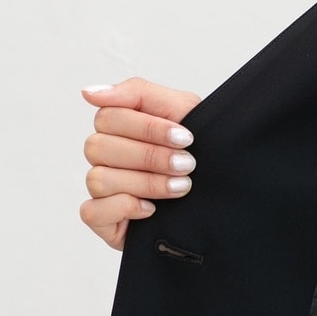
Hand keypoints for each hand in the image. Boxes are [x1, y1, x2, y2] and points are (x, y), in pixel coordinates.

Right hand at [80, 77, 201, 249]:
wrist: (227, 195)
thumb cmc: (200, 151)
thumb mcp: (182, 111)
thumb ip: (138, 93)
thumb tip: (89, 93)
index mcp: (117, 128)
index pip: (109, 117)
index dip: (147, 128)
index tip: (186, 138)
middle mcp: (105, 158)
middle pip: (99, 147)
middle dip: (150, 156)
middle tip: (187, 165)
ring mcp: (102, 190)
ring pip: (98, 179)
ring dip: (145, 183)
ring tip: (181, 187)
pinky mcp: (104, 221)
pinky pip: (91, 212)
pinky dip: (122, 208)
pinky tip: (151, 209)